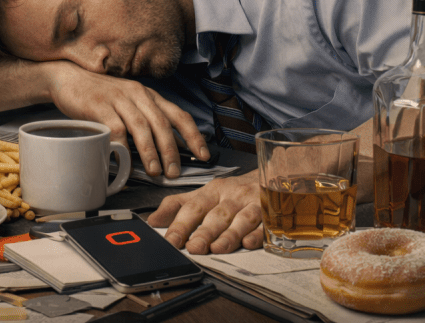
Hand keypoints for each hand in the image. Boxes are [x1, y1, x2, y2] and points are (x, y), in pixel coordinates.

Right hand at [42, 60, 207, 178]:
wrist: (69, 78)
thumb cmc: (101, 95)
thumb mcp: (129, 103)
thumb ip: (146, 120)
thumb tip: (167, 147)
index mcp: (149, 95)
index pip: (179, 115)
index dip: (194, 135)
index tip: (203, 154)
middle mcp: (138, 94)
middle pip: (162, 123)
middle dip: (171, 150)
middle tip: (174, 171)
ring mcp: (119, 99)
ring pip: (141, 127)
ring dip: (150, 151)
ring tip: (156, 170)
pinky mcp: (100, 106)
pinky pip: (116, 129)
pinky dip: (122, 147)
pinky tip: (125, 161)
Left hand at [147, 171, 263, 253]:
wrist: (271, 176)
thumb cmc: (233, 191)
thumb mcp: (204, 194)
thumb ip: (177, 206)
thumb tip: (152, 220)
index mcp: (213, 191)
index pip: (194, 207)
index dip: (181, 224)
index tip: (171, 240)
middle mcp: (233, 197)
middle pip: (217, 215)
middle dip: (205, 232)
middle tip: (193, 247)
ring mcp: (254, 204)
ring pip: (242, 220)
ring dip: (230, 235)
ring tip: (218, 248)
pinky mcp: (273, 215)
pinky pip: (266, 225)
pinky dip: (259, 234)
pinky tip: (249, 243)